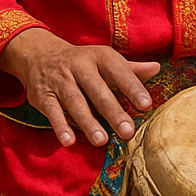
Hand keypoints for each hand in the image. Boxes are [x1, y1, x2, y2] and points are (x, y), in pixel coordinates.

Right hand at [0, 27, 160, 146]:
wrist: (38, 54)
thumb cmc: (81, 62)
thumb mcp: (104, 60)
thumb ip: (129, 69)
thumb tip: (157, 68)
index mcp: (99, 57)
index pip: (119, 71)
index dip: (132, 88)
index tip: (146, 105)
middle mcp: (79, 66)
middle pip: (98, 90)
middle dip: (113, 111)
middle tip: (127, 131)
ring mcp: (60, 80)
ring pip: (75, 102)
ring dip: (88, 122)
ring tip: (101, 140)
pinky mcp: (43, 94)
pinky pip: (52, 110)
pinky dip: (60, 125)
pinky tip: (69, 141)